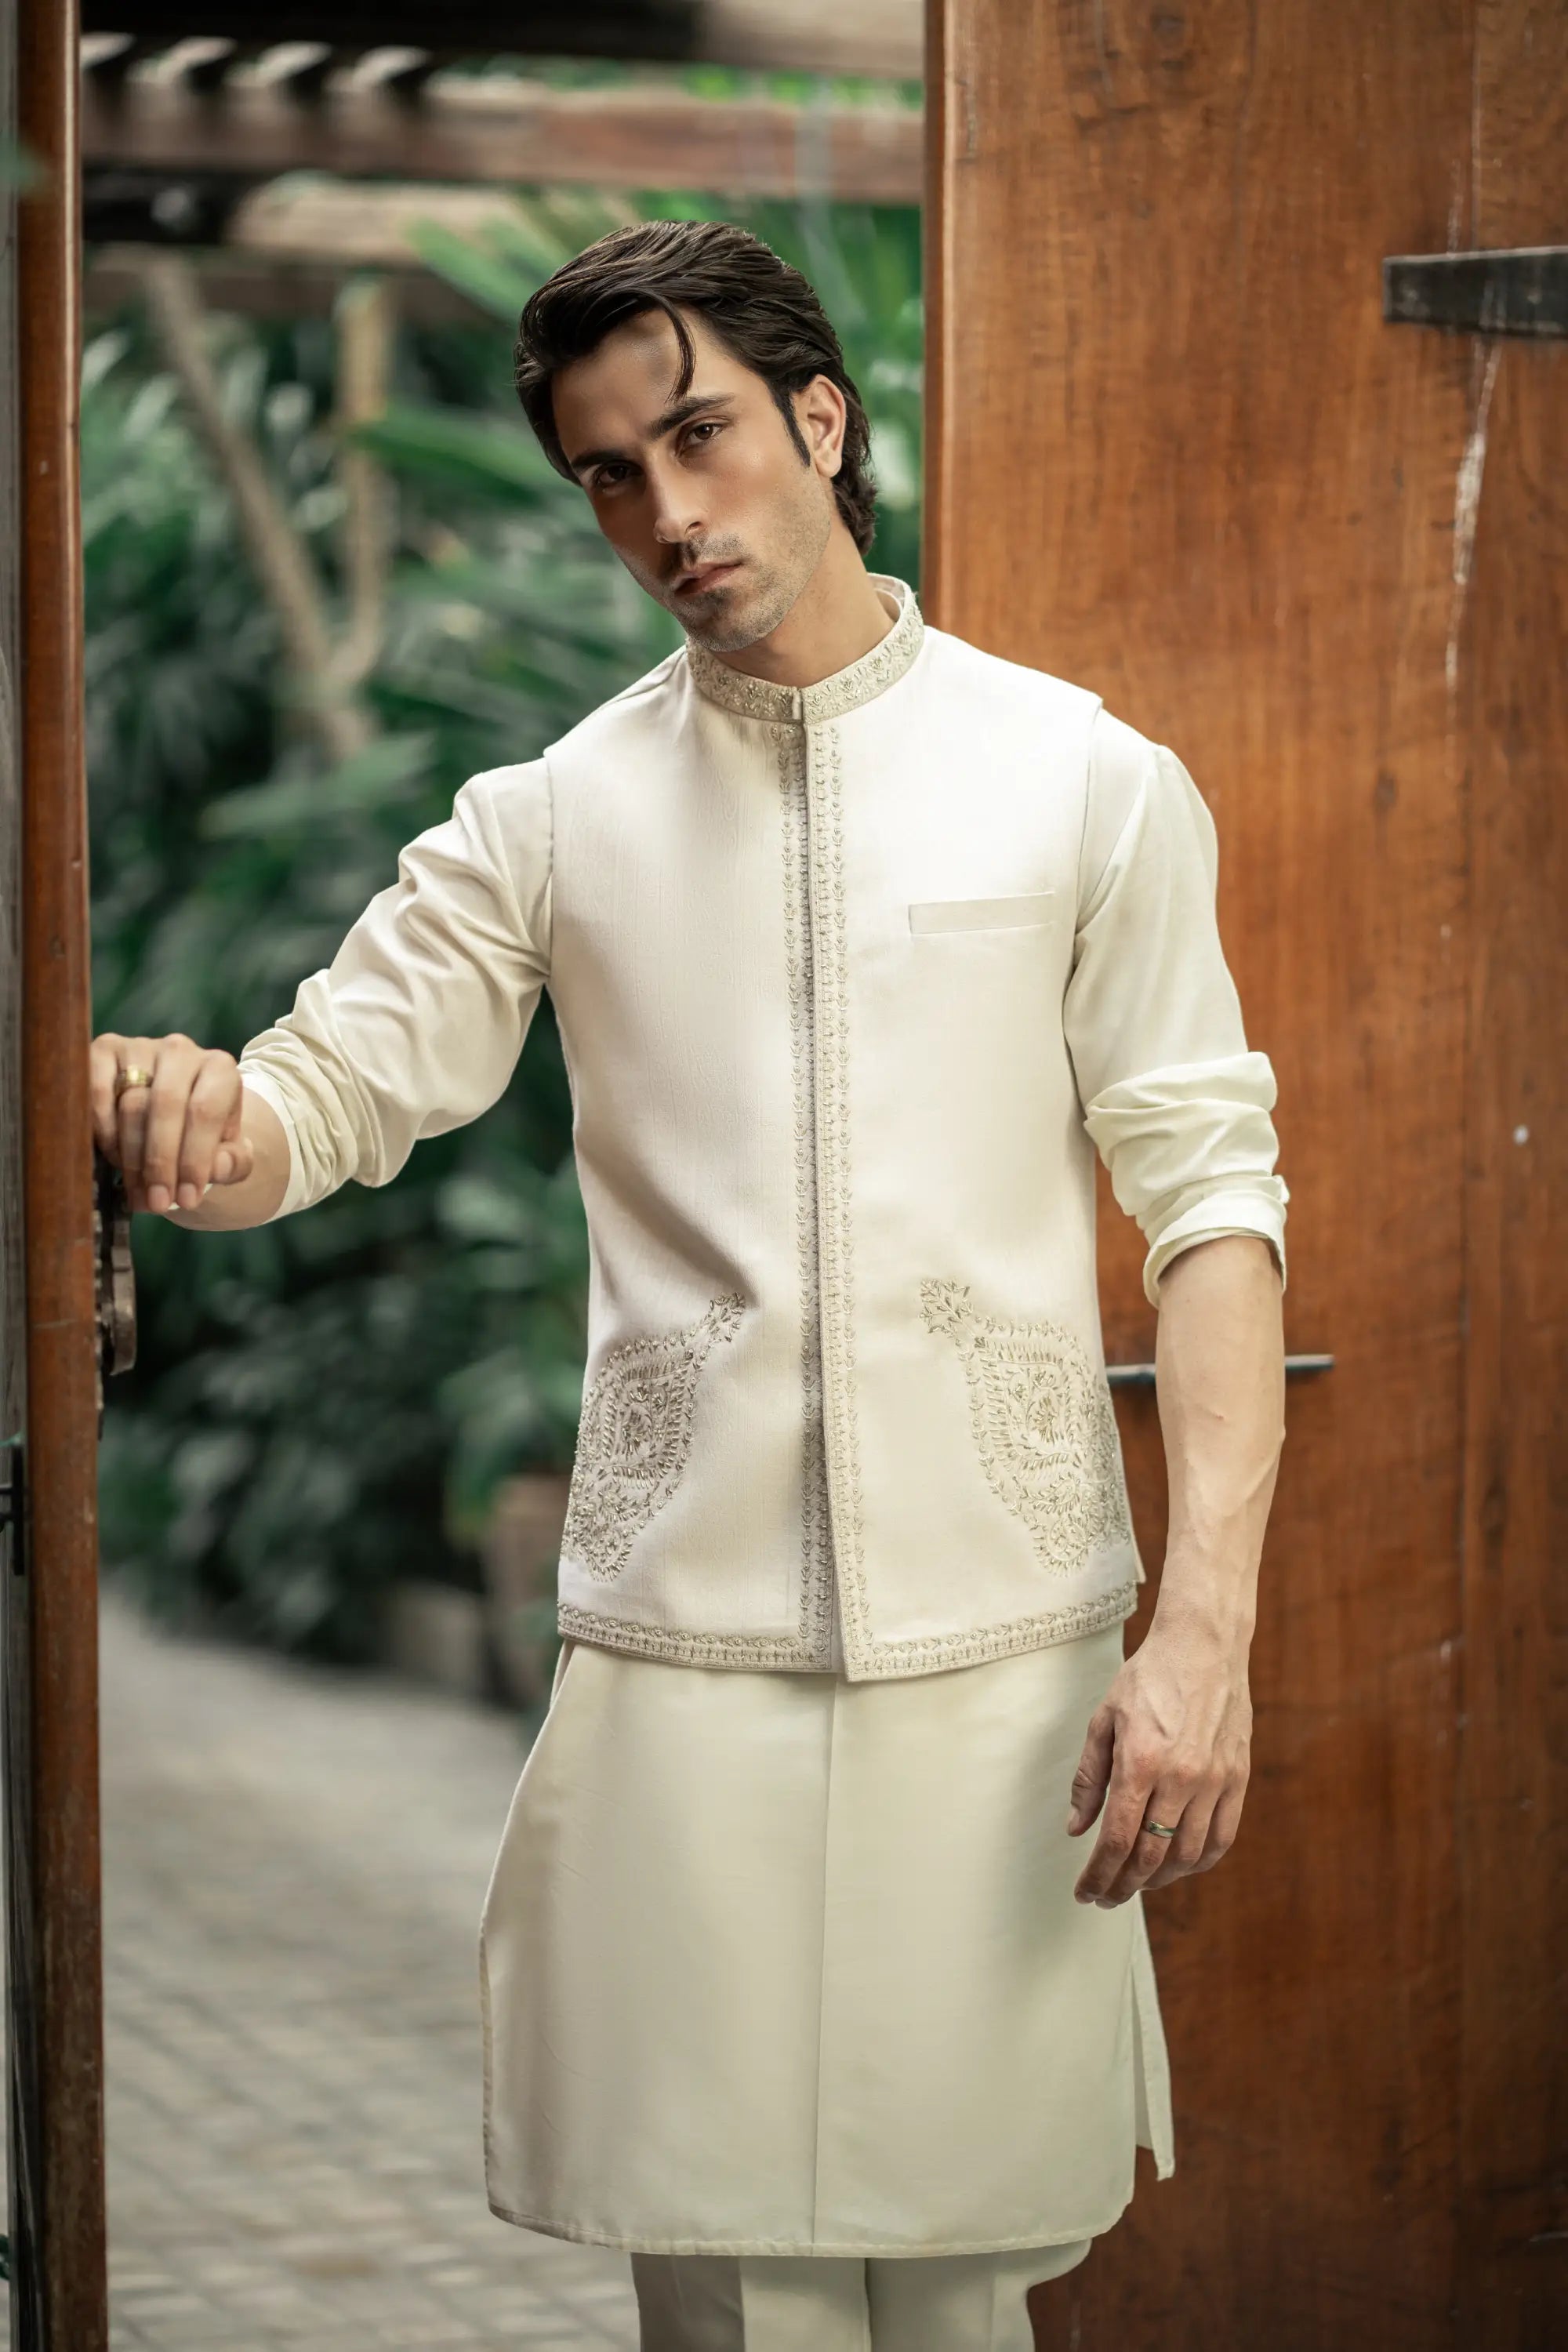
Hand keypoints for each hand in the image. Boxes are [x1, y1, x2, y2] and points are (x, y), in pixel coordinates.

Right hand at [90, 1032, 254, 1213]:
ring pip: (131, 1103)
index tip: (186, 1200)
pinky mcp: (104, 1050)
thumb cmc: (201, 1134)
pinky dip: (102, 1130)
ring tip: (137, 1189)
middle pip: (166, 1106)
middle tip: (157, 1202)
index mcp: (219, 1069)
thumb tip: (218, 1167)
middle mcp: (180, 1051)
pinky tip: (112, 1157)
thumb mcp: (227, 1151)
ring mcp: (140, 1047)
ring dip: (131, 1155)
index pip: (205, 1112)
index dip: (194, 1160)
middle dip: (161, 1163)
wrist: (171, 1108)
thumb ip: (233, 1162)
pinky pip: (97, 1091)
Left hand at [1065, 1605, 1251, 1906]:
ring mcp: (1214, 1781)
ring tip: (1137, 1882)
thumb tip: (1076, 1827)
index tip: (1085, 1892)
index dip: (1098, 1875)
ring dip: (1158, 1879)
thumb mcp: (1104, 1719)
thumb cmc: (1148, 1678)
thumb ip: (1089, 1777)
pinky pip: (1222, 1838)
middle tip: (1106, 1896)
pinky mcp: (1237, 1778)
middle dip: (1123, 1885)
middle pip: (1150, 1856)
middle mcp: (1181, 1778)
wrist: (1203, 1646)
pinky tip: (1179, 1866)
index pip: (1116, 1840)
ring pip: (1187, 1856)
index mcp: (1141, 1763)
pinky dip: (1199, 1863)